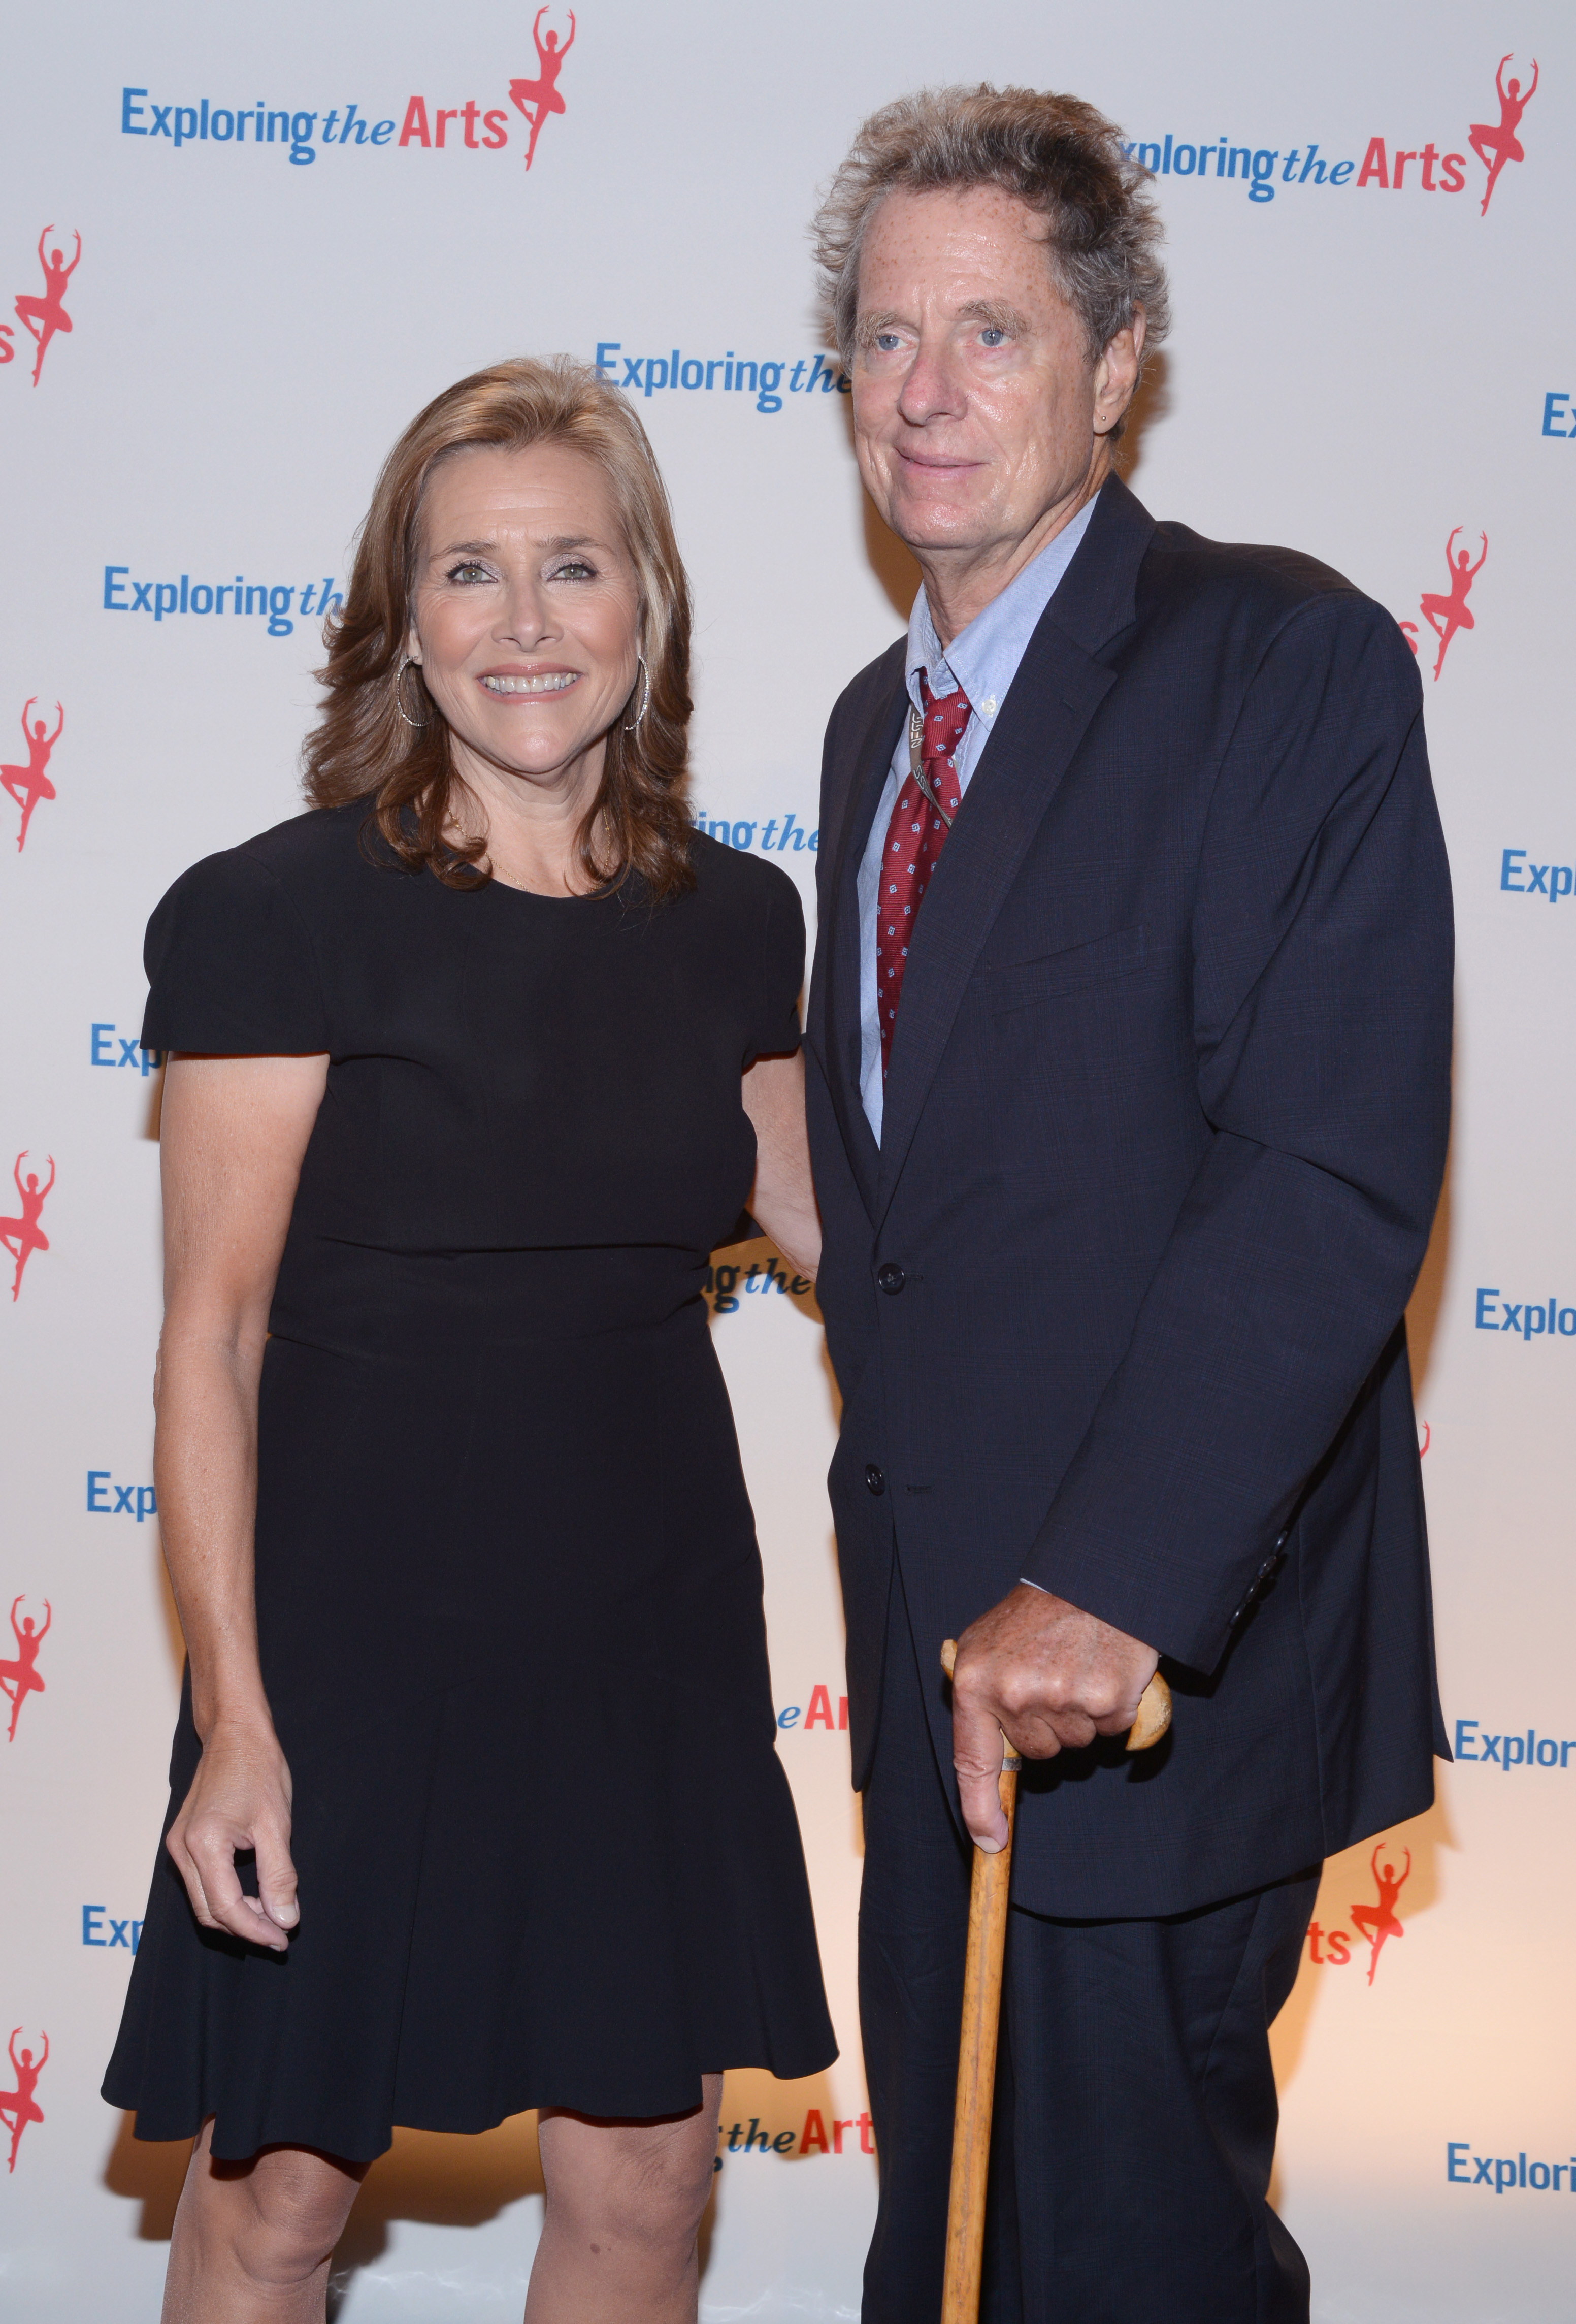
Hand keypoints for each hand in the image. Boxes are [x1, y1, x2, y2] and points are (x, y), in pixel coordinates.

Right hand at [166, 1715, 298, 1949]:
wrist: (235, 1733)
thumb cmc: (257, 1769)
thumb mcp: (276, 1825)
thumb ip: (280, 1875)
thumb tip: (285, 1918)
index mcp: (203, 1844)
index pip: (226, 1908)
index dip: (255, 1930)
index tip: (282, 1938)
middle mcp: (181, 1848)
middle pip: (208, 1912)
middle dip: (244, 1928)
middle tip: (279, 1932)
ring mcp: (177, 1845)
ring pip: (202, 1901)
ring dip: (234, 1915)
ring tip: (270, 1916)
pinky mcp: (182, 1840)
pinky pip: (200, 1883)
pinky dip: (224, 1896)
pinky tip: (252, 1896)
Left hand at [950, 1584, 1159, 1848]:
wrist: (1092, 1577)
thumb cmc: (1035, 1615)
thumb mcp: (984, 1644)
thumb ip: (976, 1695)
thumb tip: (979, 1762)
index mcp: (976, 1682)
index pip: (972, 1762)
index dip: (979, 1809)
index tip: (989, 1840)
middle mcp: (1015, 1695)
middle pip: (1037, 1751)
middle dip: (1046, 1725)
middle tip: (1051, 1678)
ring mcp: (1062, 1699)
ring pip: (1074, 1742)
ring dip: (1078, 1715)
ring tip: (1075, 1667)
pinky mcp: (1107, 1700)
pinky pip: (1109, 1730)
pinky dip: (1110, 1709)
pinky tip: (1101, 1670)